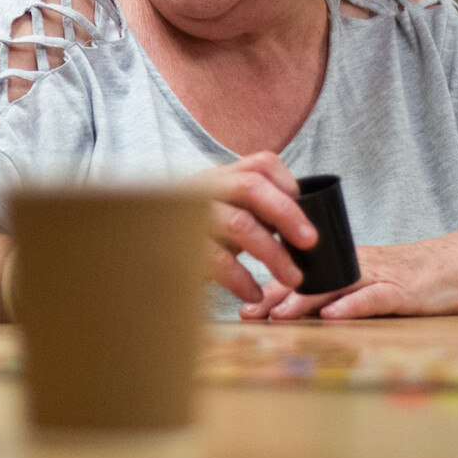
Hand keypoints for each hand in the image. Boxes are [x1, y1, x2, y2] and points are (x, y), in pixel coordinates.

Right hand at [195, 152, 318, 305]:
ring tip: (293, 279)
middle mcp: (204, 189)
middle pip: (251, 186)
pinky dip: (242, 279)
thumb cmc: (195, 239)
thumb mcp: (225, 218)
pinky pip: (217, 260)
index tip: (305, 212)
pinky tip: (254, 294)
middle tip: (310, 243)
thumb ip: (255, 214)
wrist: (146, 255)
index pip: (260, 164)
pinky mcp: (180, 246)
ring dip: (273, 253)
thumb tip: (303, 232)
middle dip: (287, 214)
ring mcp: (190, 214)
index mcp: (220, 179)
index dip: (288, 183)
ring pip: (239, 223)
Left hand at [243, 234, 457, 320]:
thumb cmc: (409, 275)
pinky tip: (332, 317)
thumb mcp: (370, 280)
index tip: (244, 305)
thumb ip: (341, 290)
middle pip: (310, 280)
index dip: (272, 289)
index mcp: (344, 264)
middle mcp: (355, 267)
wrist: (456, 264)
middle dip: (276, 296)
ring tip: (278, 314)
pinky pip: (373, 298)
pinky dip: (352, 307)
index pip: (302, 275)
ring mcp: (378, 277)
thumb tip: (303, 309)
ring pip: (335, 286)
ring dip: (305, 301)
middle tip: (248, 312)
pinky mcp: (401, 290)